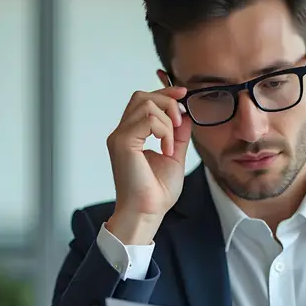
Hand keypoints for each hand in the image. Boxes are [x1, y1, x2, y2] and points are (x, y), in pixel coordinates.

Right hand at [105, 87, 191, 243]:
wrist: (147, 212)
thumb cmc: (157, 192)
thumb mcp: (174, 156)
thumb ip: (178, 135)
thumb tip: (185, 115)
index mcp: (131, 135)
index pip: (144, 101)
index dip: (165, 93)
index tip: (183, 94)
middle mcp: (122, 133)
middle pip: (142, 96)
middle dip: (167, 101)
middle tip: (180, 122)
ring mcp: (120, 137)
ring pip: (146, 104)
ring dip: (167, 121)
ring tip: (172, 144)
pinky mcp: (122, 143)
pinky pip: (147, 119)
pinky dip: (164, 131)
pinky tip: (167, 149)